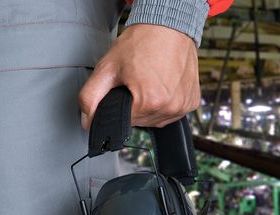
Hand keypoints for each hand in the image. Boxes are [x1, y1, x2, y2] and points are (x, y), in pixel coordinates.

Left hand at [79, 24, 200, 128]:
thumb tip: (88, 121)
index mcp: (149, 101)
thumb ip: (90, 97)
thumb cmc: (141, 43)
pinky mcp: (192, 102)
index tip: (124, 87)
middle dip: (135, 106)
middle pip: (142, 121)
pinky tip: (163, 85)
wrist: (168, 28)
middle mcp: (171, 107)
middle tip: (136, 81)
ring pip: (157, 119)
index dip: (119, 105)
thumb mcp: (107, 67)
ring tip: (150, 82)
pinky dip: (165, 103)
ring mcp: (184, 106)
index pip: (124, 122)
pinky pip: (173, 113)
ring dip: (150, 106)